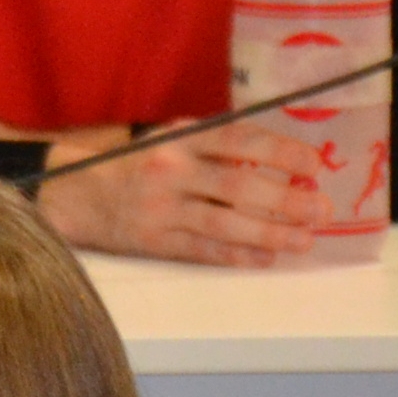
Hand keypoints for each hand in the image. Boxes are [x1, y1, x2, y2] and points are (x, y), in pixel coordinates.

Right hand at [35, 121, 324, 268]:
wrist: (75, 192)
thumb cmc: (136, 162)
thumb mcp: (170, 138)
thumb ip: (216, 145)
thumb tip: (279, 162)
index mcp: (180, 138)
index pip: (238, 140)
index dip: (280, 152)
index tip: (314, 164)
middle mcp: (171, 171)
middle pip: (238, 186)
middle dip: (286, 200)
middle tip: (322, 210)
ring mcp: (161, 208)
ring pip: (225, 224)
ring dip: (270, 233)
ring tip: (304, 239)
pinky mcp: (154, 240)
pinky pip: (203, 250)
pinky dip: (237, 255)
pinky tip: (265, 258)